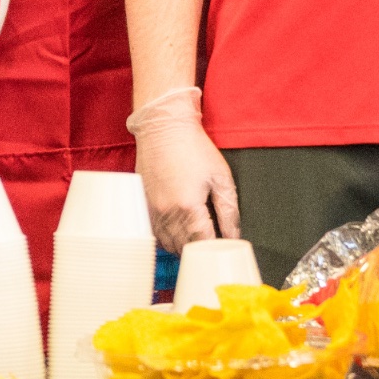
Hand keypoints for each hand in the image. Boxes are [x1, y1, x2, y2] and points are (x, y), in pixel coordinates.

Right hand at [137, 117, 239, 248]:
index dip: (215, 248)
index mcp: (188, 207)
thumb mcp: (221, 176)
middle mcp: (167, 213)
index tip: (224, 248)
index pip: (203, 243)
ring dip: (183, 247)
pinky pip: (155, 234)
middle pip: (184, 248)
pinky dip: (168, 239)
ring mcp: (152, 211)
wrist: (163, 128)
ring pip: (168, 244)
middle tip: (213, 246)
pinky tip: (179, 232)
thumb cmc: (194, 148)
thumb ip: (229, 210)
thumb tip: (234, 234)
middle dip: (200, 250)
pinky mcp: (144, 206)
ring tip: (198, 240)